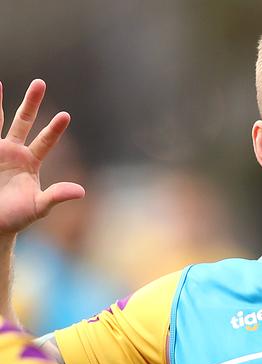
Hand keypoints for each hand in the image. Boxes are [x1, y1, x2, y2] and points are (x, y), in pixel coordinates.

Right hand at [0, 80, 84, 236]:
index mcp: (31, 162)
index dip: (54, 129)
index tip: (65, 115)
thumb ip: (57, 196)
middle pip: (23, 121)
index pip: (46, 141)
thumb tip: (81, 192)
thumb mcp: (39, 207)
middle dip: (31, 102)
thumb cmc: (16, 217)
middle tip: (41, 82)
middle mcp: (14, 151)